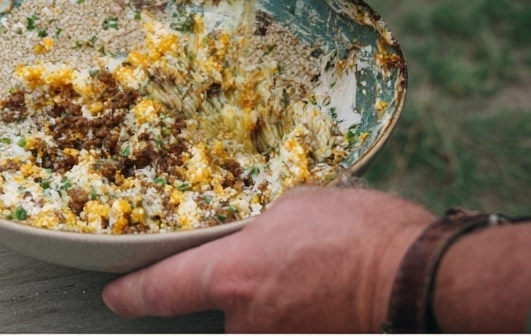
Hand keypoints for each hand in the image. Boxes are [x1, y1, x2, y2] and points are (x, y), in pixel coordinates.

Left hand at [103, 185, 432, 332]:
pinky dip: (292, 316)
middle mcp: (246, 322)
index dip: (131, 293)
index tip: (114, 294)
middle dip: (233, 292)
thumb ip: (254, 228)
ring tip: (307, 275)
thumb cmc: (358, 232)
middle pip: (213, 314)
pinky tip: (320, 293)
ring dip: (268, 306)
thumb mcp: (293, 206)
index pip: (161, 290)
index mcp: (233, 275)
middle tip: (274, 265)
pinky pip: (281, 331)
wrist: (416, 278)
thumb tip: (248, 236)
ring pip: (250, 326)